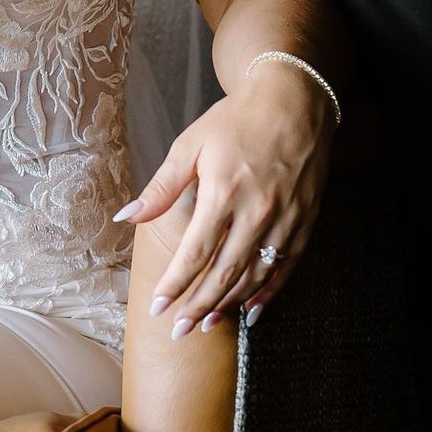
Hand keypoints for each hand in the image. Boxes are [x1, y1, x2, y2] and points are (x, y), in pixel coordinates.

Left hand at [113, 66, 335, 333]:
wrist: (293, 101)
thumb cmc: (236, 120)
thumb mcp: (192, 144)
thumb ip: (162, 186)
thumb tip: (127, 216)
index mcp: (224, 192)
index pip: (195, 252)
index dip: (175, 284)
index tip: (157, 308)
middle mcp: (256, 211)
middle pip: (224, 272)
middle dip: (198, 305)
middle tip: (178, 331)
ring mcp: (284, 219)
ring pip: (254, 276)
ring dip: (229, 305)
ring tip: (206, 325)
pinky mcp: (305, 222)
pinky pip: (285, 268)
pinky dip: (268, 294)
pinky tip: (251, 312)